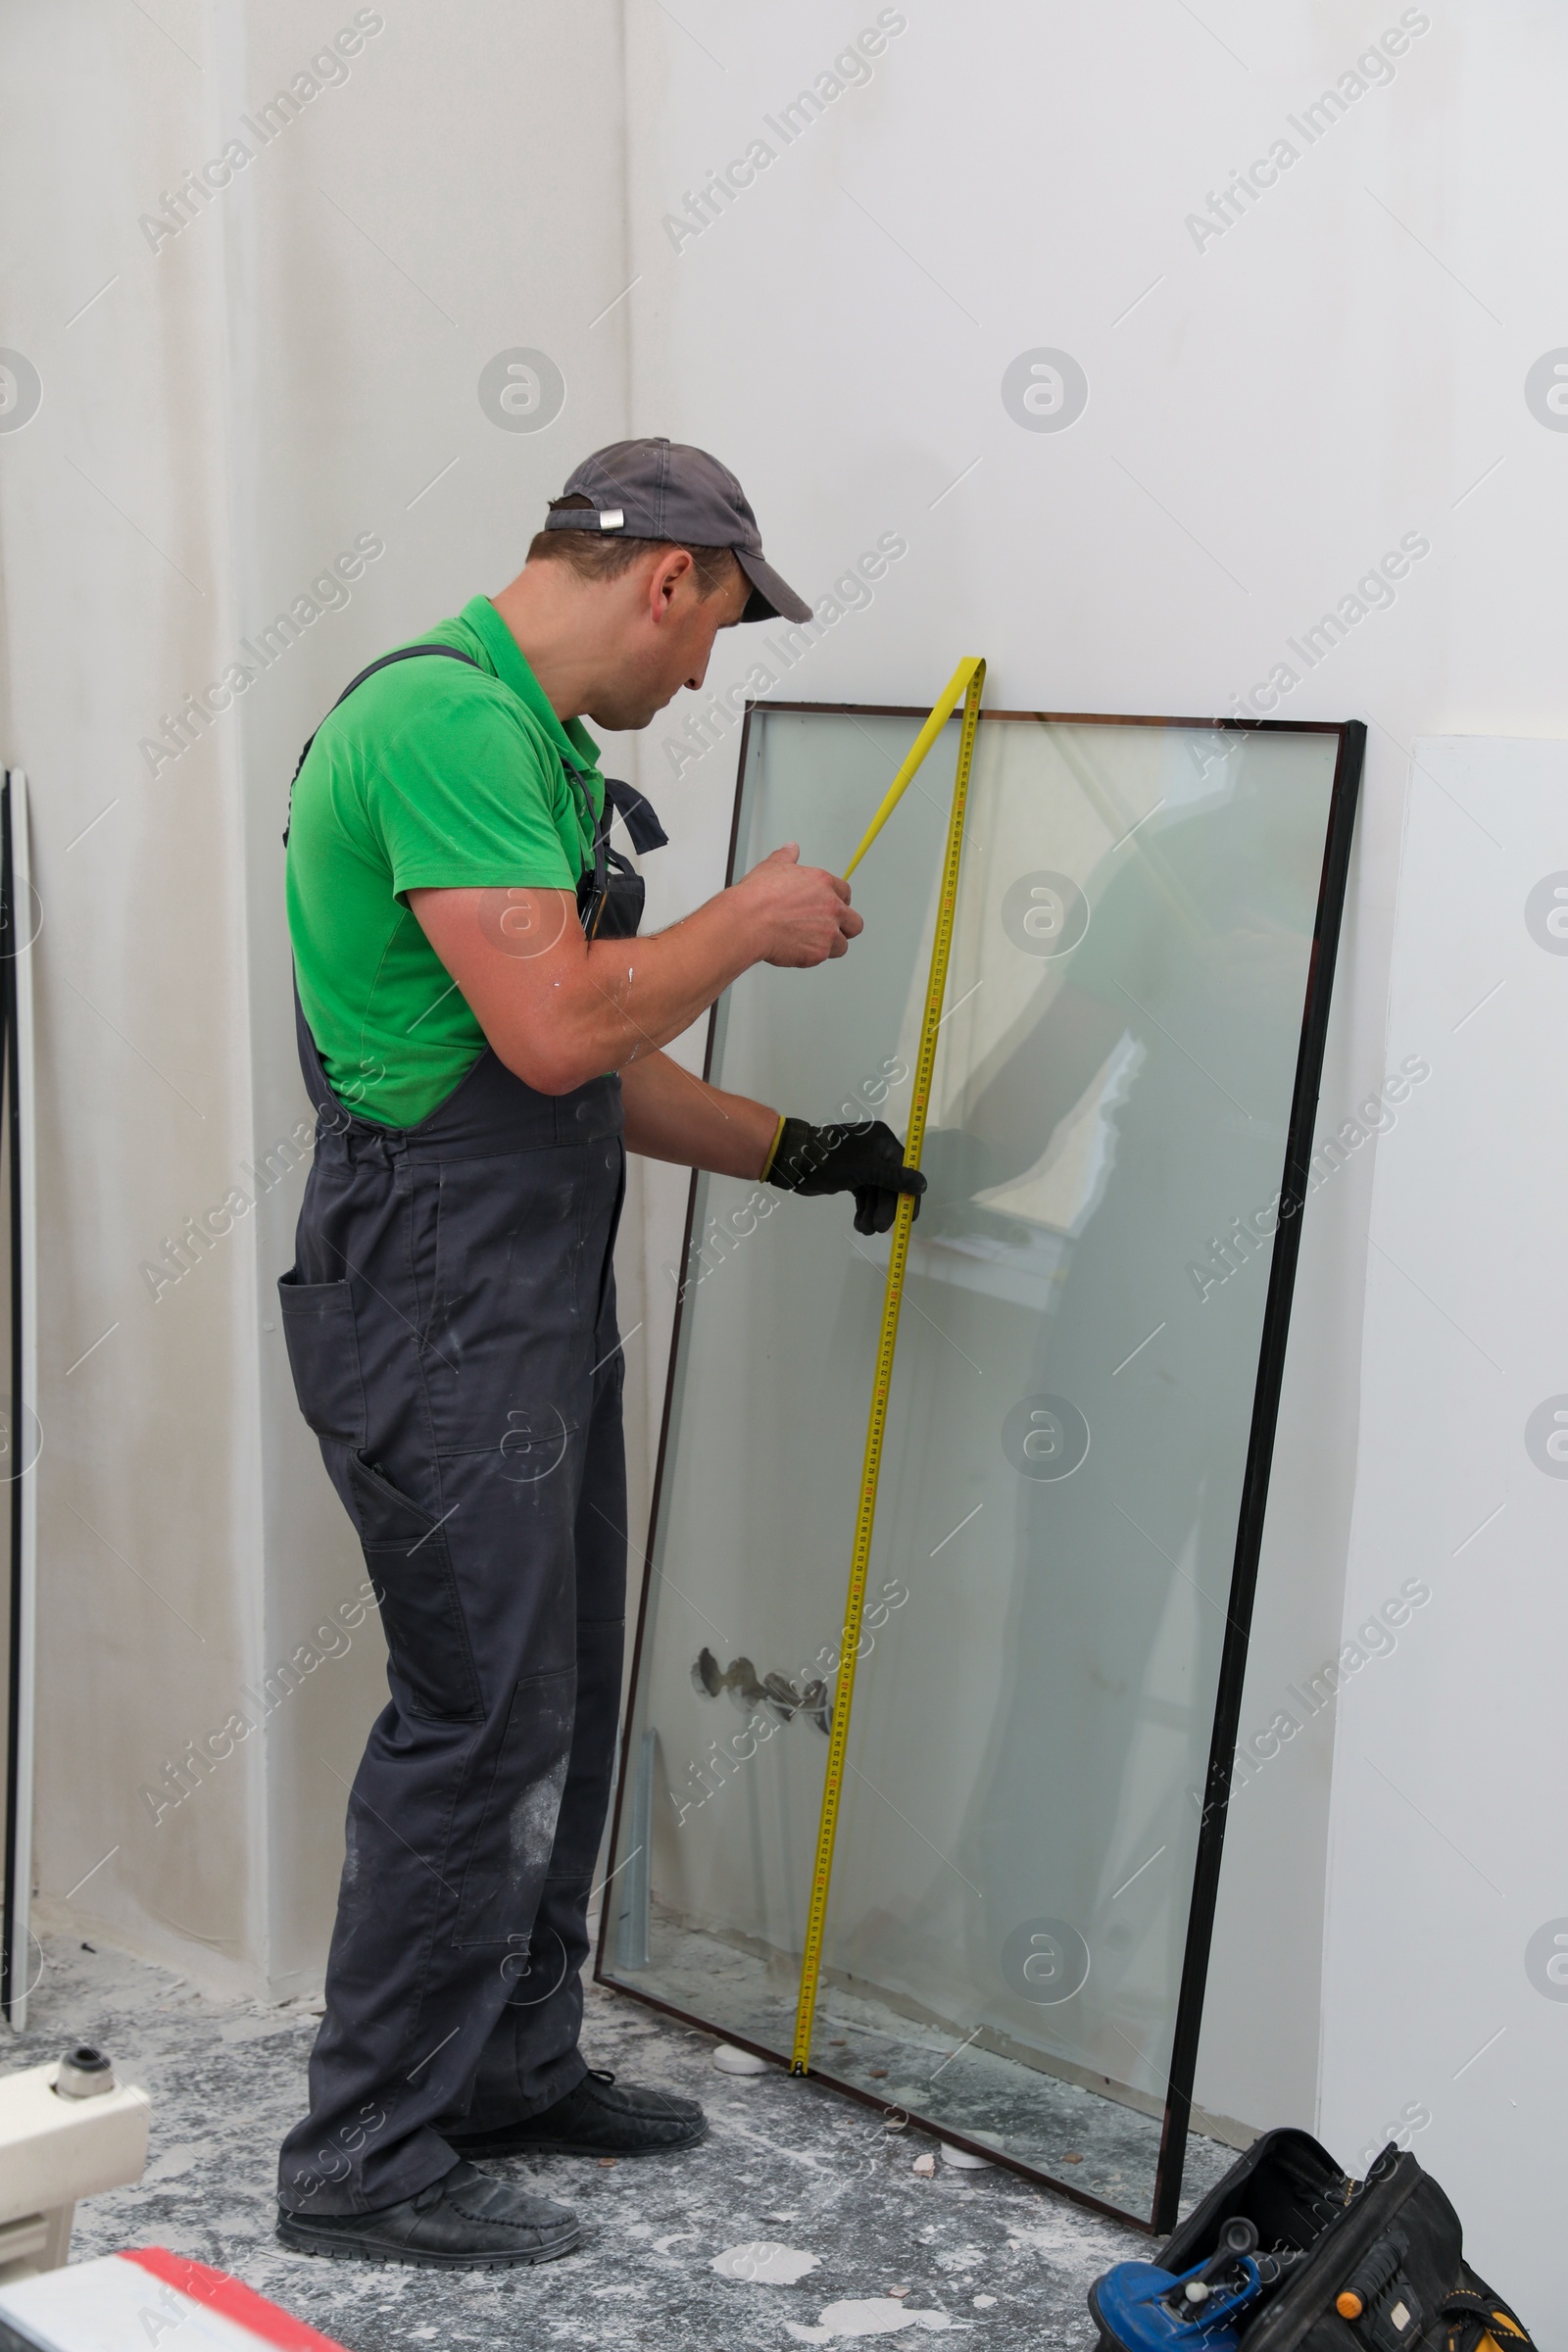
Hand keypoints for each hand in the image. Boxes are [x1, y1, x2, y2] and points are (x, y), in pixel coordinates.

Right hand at [735, 844, 862, 967]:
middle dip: (845, 927)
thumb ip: (787, 857)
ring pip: (842, 945)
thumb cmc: (758, 896)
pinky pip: (824, 958)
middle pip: (855, 923)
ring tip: (809, 942)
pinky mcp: (819, 953)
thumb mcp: (773, 866)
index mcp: (823, 883)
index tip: (830, 908)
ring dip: (830, 945)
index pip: (845, 893)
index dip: (838, 902)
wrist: (748, 921)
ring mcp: (828, 931)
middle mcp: (831, 907)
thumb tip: (791, 848)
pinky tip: (797, 949)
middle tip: (827, 929)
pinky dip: (812, 956)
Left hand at [765, 1116, 926, 1234]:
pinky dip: (863, 1210)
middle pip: (890, 1185)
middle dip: (885, 1208)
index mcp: (883, 1142)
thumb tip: (922, 1184)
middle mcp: (876, 1152)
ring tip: (865, 1229)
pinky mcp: (851, 1177)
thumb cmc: (831, 1160)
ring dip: (873, 1212)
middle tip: (879, 1228)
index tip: (910, 1218)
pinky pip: (864, 1195)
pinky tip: (859, 1223)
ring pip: (876, 1193)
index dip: (909, 1195)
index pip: (905, 1171)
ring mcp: (863, 1165)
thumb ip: (894, 1179)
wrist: (794, 1160)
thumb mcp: (865, 1170)